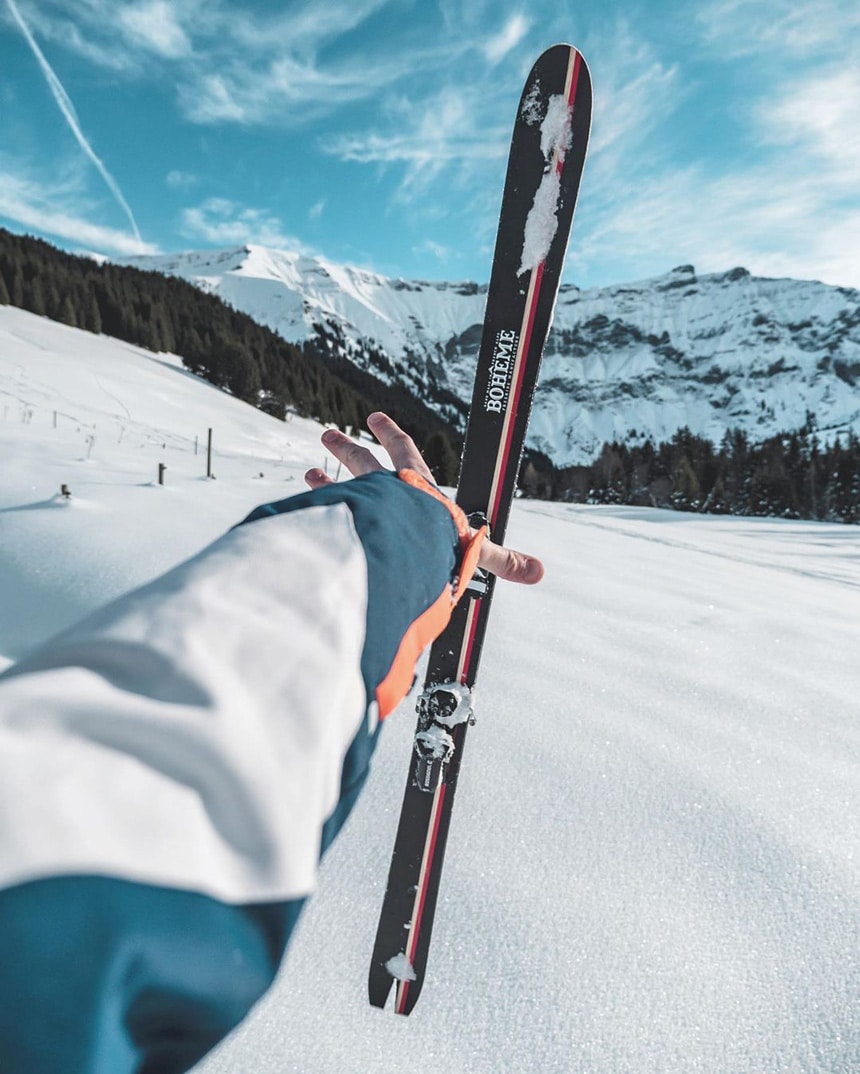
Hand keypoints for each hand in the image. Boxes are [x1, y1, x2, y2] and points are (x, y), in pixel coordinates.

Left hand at [305, 412, 543, 584]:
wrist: (400, 549)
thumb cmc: (440, 545)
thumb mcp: (477, 552)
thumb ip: (502, 562)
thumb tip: (539, 573)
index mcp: (417, 490)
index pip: (404, 454)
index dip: (391, 435)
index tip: (374, 417)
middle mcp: (384, 491)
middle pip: (364, 462)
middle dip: (348, 447)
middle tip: (327, 433)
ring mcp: (359, 506)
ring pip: (339, 485)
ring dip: (326, 478)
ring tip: (310, 473)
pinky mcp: (340, 524)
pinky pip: (320, 513)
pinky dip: (309, 509)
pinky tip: (297, 508)